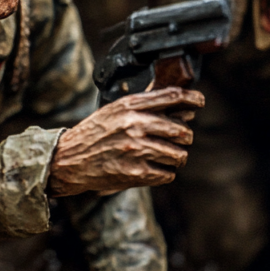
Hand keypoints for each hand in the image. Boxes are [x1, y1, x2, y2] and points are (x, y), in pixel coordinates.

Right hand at [47, 87, 203, 196]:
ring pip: (178, 155)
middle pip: (181, 130)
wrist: (70, 160)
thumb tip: (179, 103)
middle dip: (185, 137)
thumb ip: (143, 105)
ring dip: (177, 158)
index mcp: (129, 106)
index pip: (171, 96)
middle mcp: (134, 125)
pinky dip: (165, 172)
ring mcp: (136, 150)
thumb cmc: (94, 133)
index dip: (191, 98)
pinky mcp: (136, 172)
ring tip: (169, 157)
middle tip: (181, 140)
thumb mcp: (114, 109)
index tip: (199, 101)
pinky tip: (155, 168)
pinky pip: (167, 174)